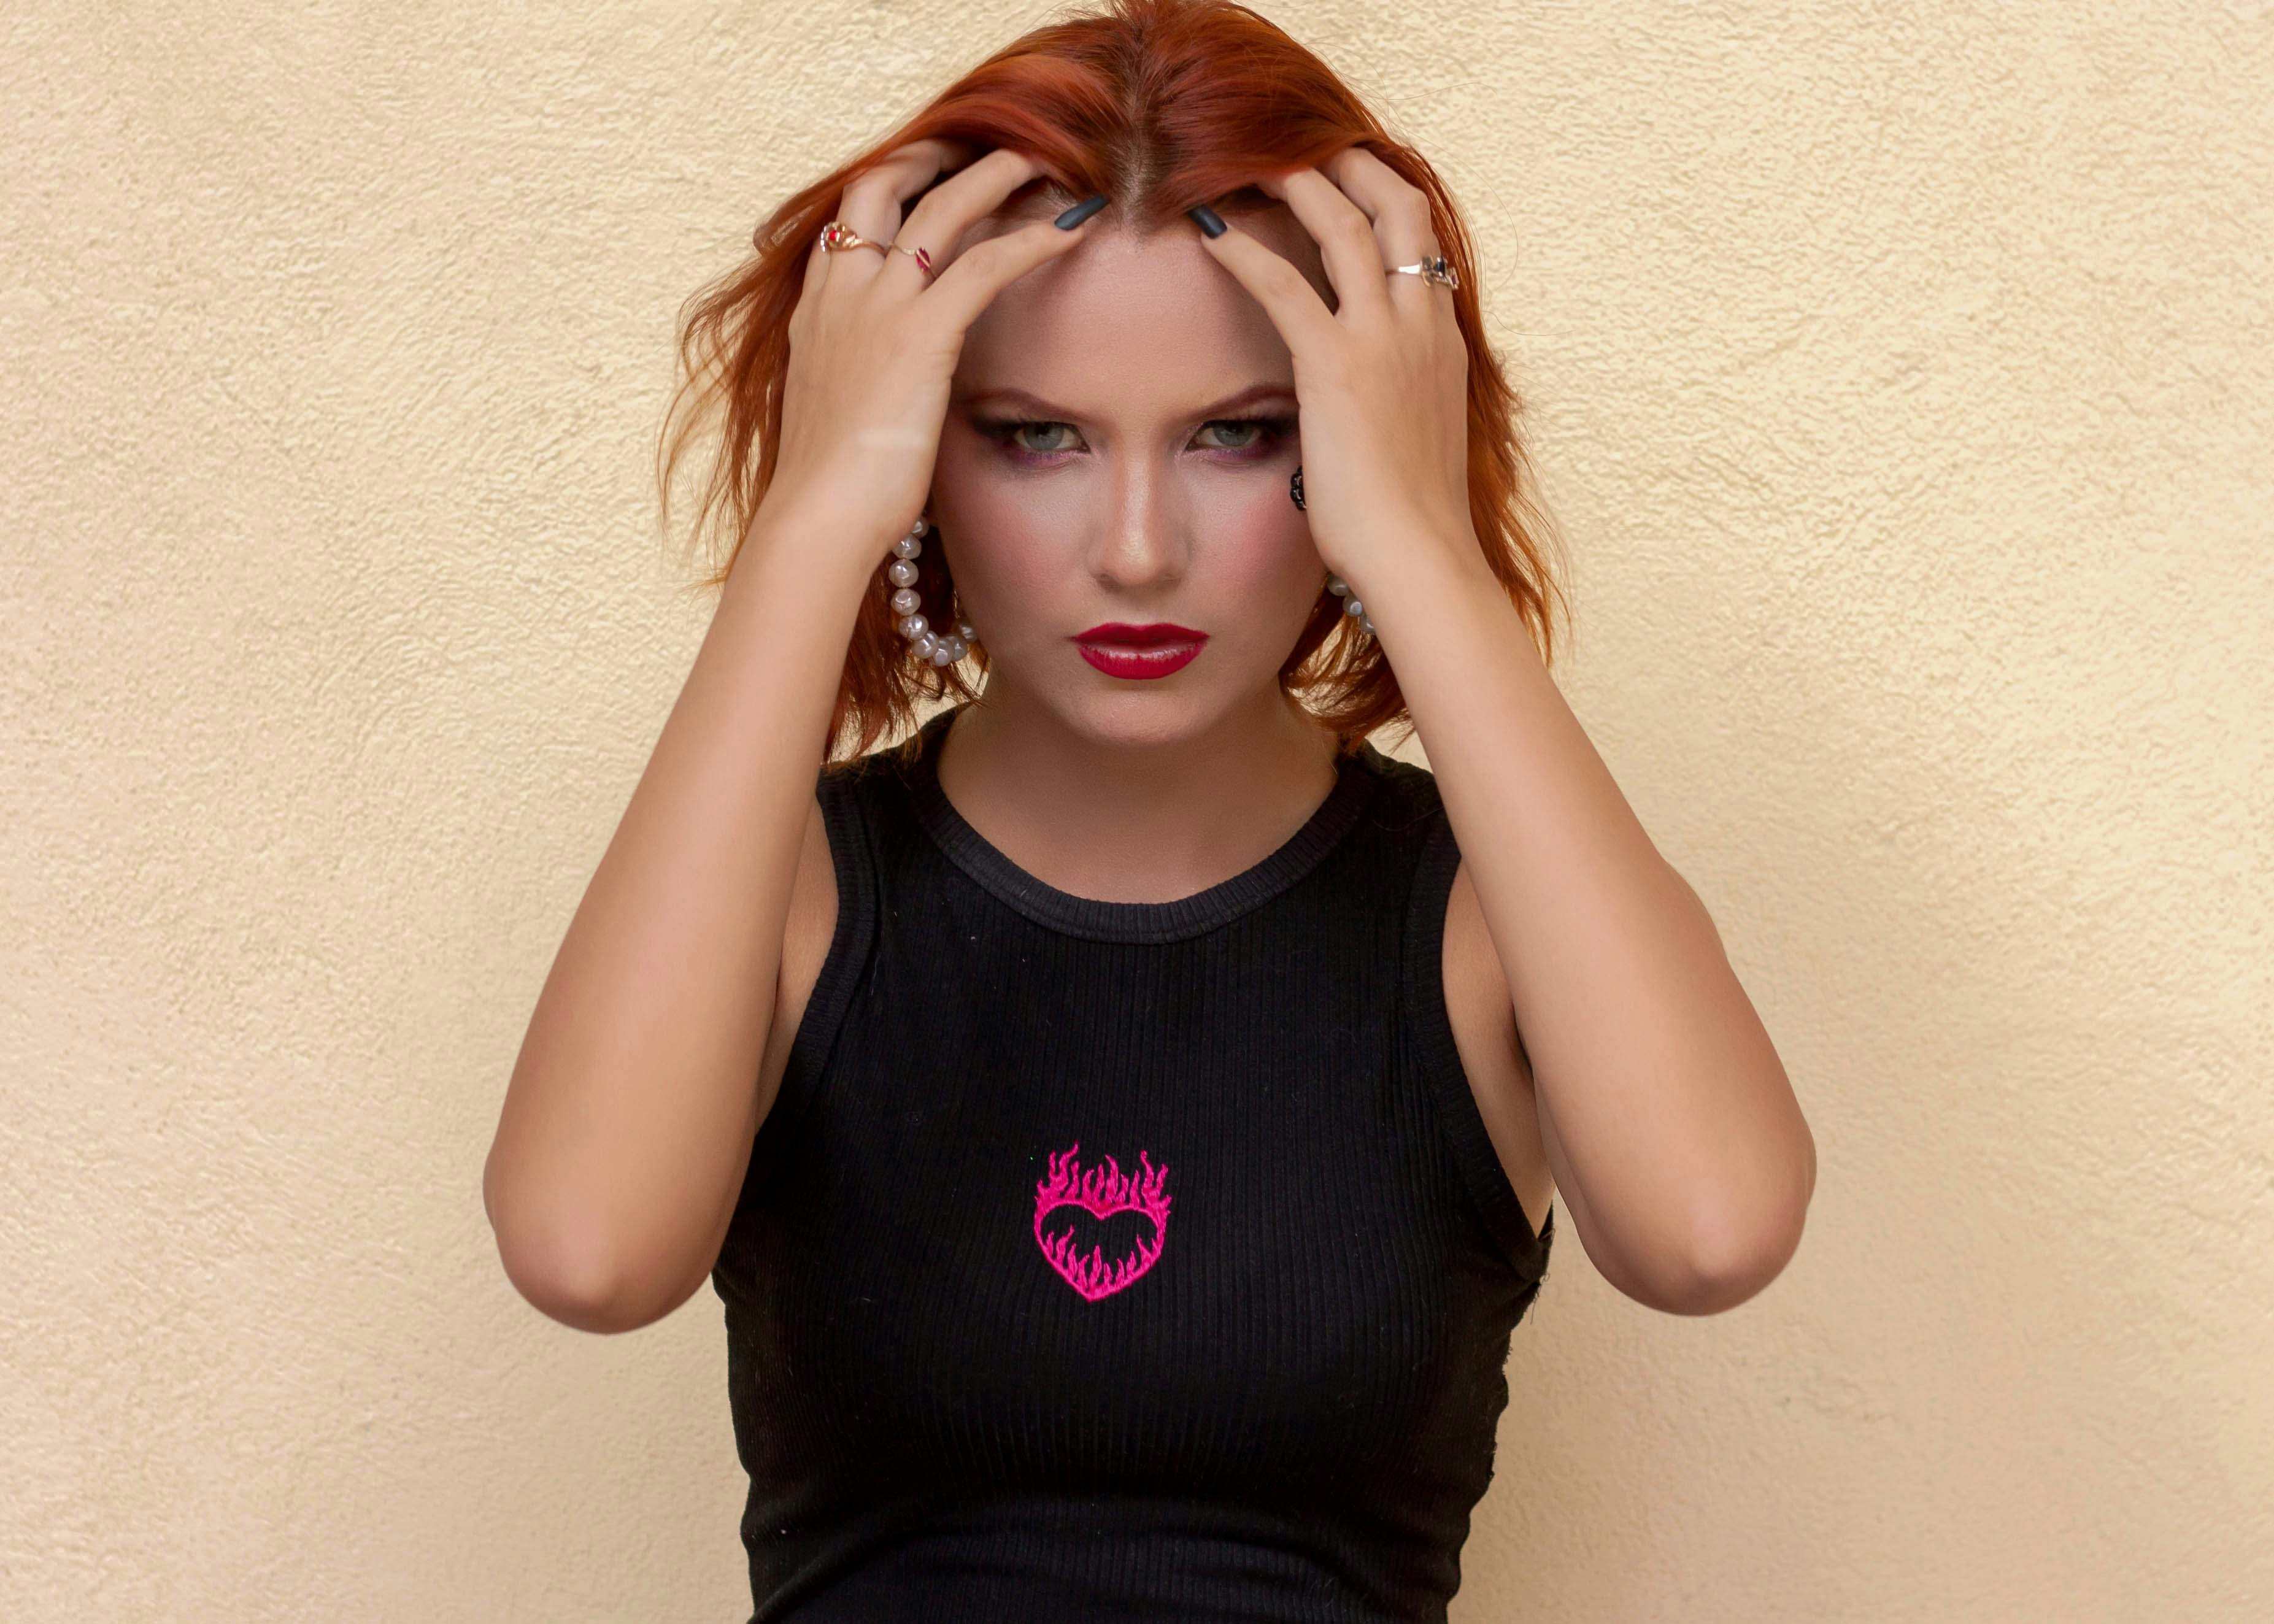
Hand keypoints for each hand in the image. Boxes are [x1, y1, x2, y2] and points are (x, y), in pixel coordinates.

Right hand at [763, 143, 1103, 557]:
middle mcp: (841, 292)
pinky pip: (986, 264)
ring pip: (942, 208)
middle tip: (984, 145)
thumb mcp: (835, 415)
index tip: (929, 174)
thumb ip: (857, 381)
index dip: (893, 184)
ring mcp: (877, 307)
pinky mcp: (919, 334)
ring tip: (1044, 162)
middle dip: (933, 153)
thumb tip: (885, 393)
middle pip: (882, 184)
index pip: (850, 220)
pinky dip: (1034, 238)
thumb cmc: (829, 489)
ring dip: (997, 176)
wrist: (817, 519)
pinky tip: (1073, 228)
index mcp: (816, 311)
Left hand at [1191, 149, 1476, 591]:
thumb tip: (1369, 412)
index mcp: (1444, 345)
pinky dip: (1247, 250)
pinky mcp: (1337, 368)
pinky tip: (1211, 231)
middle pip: (1398, 207)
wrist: (1422, 560)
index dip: (1388, 198)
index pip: (1423, 243)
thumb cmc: (1413, 524)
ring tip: (1250, 160)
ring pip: (1346, 226)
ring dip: (1298, 183)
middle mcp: (1423, 328)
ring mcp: (1385, 342)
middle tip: (1303, 141)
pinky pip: (1286, 287)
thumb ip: (1397, 406)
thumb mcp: (1416, 445)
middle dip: (1353, 161)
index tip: (1354, 176)